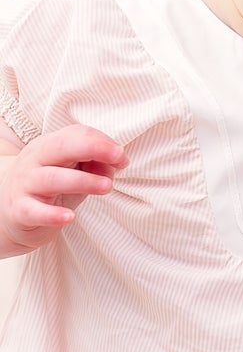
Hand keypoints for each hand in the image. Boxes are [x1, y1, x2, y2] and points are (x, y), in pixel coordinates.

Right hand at [0, 125, 127, 254]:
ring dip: (83, 181)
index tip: (121, 156)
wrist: (7, 209)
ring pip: (53, 178)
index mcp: (49, 146)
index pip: (76, 134)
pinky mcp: (20, 211)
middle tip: (118, 158)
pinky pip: (35, 211)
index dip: (102, 142)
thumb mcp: (71, 170)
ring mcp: (26, 185)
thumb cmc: (49, 187)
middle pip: (62, 147)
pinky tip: (69, 217)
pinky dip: (52, 215)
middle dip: (92, 149)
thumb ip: (95, 164)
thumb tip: (118, 163)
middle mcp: (35, 161)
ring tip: (106, 187)